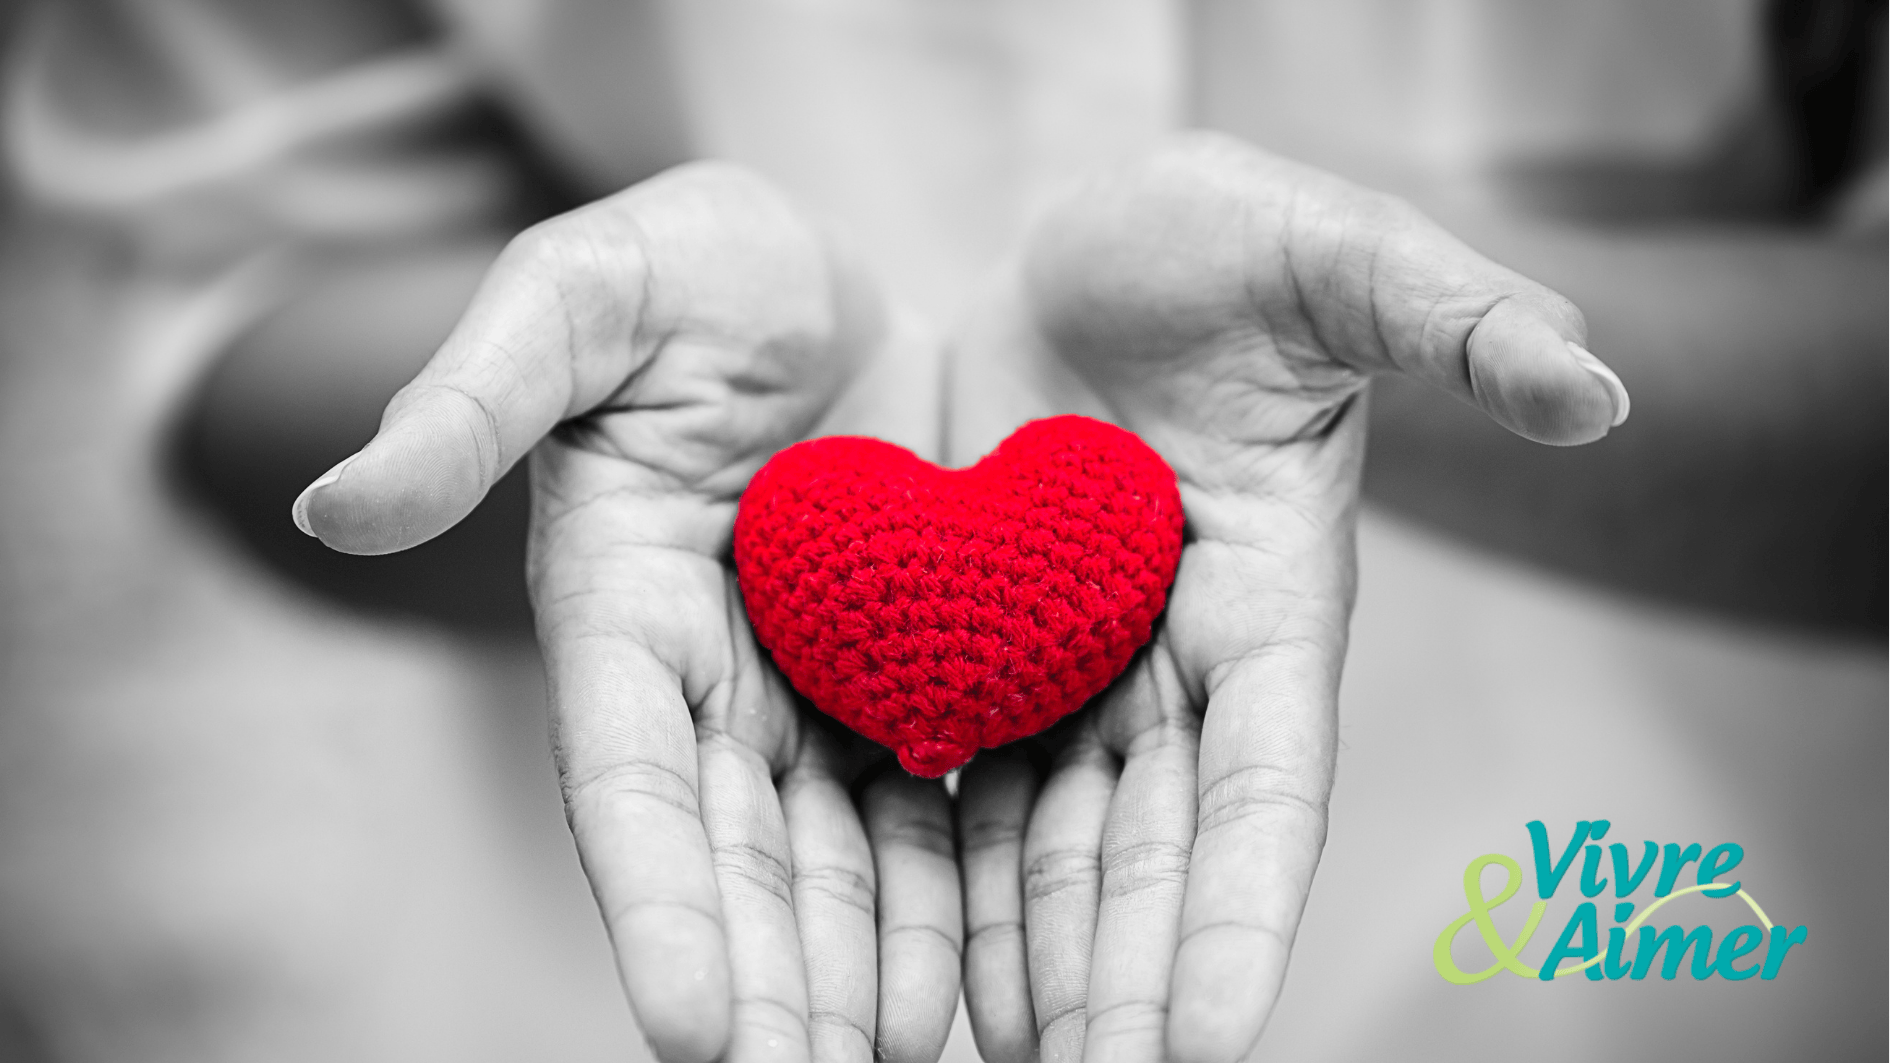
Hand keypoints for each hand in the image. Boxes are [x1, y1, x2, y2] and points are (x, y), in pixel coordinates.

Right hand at [292, 163, 961, 1062]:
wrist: (825, 280)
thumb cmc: (692, 270)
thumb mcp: (587, 291)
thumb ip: (476, 392)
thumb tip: (332, 504)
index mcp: (618, 608)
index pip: (629, 781)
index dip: (657, 903)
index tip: (699, 1029)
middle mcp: (710, 680)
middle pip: (734, 860)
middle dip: (768, 988)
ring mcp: (813, 692)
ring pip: (832, 864)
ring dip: (855, 980)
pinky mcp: (911, 680)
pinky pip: (928, 811)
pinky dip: (941, 904)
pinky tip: (968, 993)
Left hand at [948, 133, 1626, 1062]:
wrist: (1083, 248)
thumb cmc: (1217, 242)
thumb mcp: (1327, 254)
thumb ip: (1451, 316)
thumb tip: (1601, 388)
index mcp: (1277, 605)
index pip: (1268, 786)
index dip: (1239, 912)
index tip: (1205, 1043)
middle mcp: (1182, 666)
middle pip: (1156, 853)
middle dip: (1125, 982)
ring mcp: (1081, 670)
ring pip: (1057, 849)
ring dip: (1035, 968)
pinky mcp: (985, 651)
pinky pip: (966, 788)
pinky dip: (951, 883)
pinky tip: (921, 974)